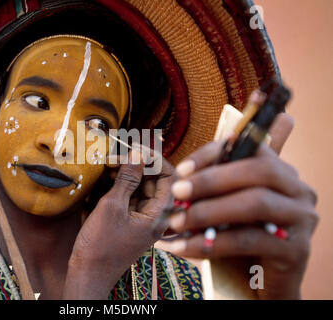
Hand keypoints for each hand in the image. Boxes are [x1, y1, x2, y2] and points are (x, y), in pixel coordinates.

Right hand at [63, 145, 175, 298]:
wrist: (88, 274)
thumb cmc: (101, 245)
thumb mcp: (112, 207)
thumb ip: (127, 180)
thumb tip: (137, 154)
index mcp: (159, 215)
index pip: (169, 178)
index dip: (155, 159)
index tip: (136, 147)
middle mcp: (155, 216)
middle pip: (154, 181)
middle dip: (136, 165)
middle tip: (116, 154)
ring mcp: (143, 219)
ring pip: (140, 188)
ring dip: (125, 174)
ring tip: (108, 163)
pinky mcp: (130, 221)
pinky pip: (130, 197)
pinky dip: (119, 186)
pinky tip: (106, 177)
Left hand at [157, 114, 318, 298]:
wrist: (260, 283)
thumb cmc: (239, 237)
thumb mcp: (226, 208)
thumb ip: (213, 190)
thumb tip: (179, 181)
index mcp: (280, 172)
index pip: (249, 148)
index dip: (213, 154)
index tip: (182, 170)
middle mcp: (298, 190)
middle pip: (259, 171)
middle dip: (212, 180)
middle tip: (178, 192)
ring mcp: (302, 218)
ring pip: (256, 203)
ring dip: (209, 211)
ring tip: (177, 222)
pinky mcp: (297, 249)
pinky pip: (249, 240)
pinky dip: (212, 243)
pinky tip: (185, 248)